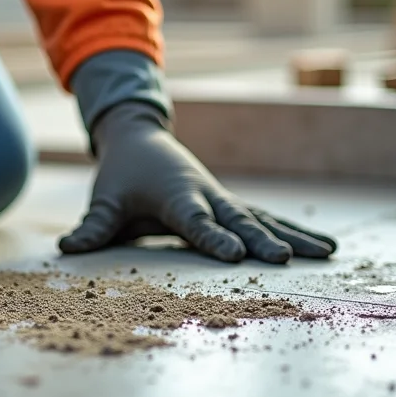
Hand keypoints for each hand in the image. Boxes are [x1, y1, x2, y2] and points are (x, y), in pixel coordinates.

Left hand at [59, 102, 336, 262]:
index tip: (233, 255)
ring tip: (328, 252)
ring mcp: (222, 199)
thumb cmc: (122, 174)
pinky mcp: (231, 204)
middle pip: (237, 220)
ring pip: (262, 218)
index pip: (195, 221)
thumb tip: (67, 247)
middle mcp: (205, 195)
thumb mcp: (104, 199)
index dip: (212, 237)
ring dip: (294, 235)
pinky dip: (293, 231)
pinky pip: (266, 218)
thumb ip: (93, 226)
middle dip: (260, 239)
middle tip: (284, 259)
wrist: (141, 137)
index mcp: (176, 196)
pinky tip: (322, 247)